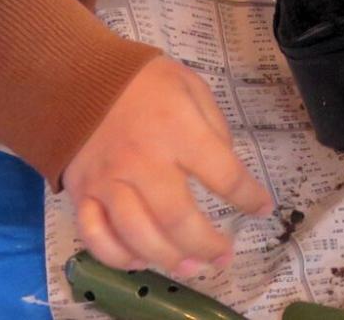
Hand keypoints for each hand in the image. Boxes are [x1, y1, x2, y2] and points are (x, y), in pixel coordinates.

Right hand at [64, 56, 273, 278]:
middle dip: (207, 244)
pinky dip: (117, 256)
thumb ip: (213, 125)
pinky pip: (96, 236)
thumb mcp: (190, 85)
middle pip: (177, 218)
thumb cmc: (143, 80)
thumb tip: (226, 166)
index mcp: (178, 129)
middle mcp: (143, 161)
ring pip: (138, 235)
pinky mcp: (81, 193)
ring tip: (192, 268)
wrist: (79, 76)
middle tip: (224, 257)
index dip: (248, 196)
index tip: (264, 208)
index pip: (223, 173)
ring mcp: (108, 181)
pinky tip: (139, 260)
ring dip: (169, 259)